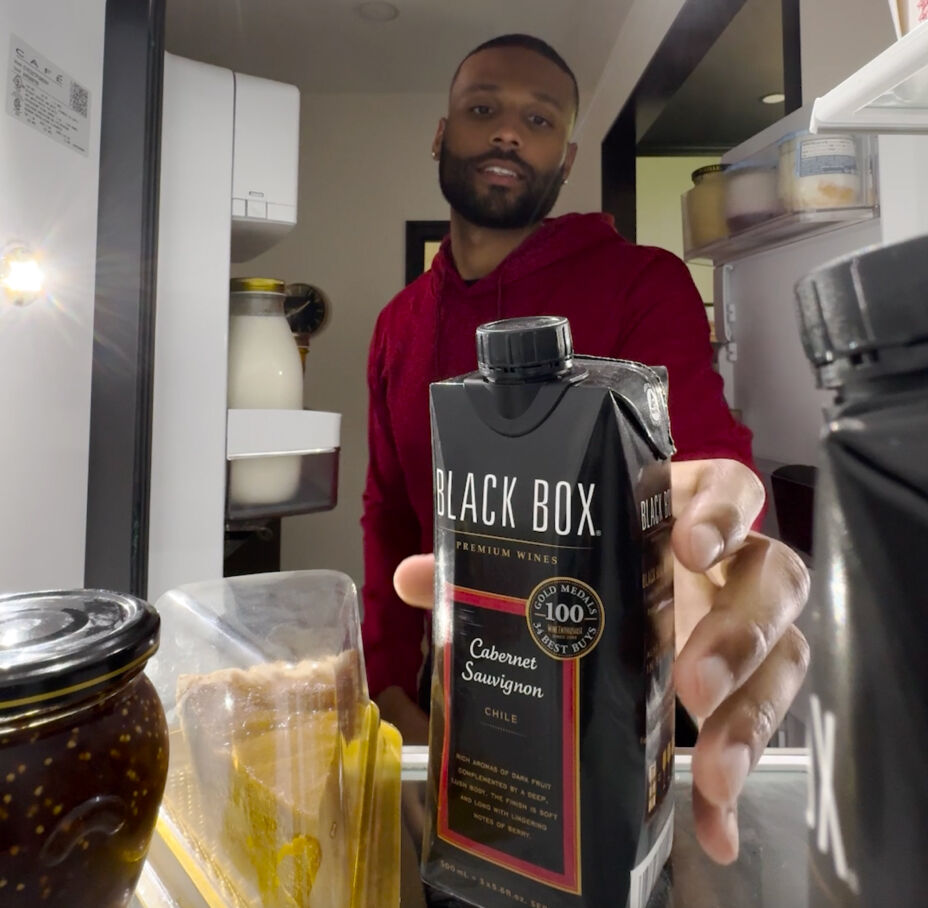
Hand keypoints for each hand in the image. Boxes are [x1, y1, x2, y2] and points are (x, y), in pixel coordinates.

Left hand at [393, 458, 809, 865]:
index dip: (722, 512)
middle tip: (692, 678)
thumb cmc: (590, 574)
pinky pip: (759, 734)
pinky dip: (739, 784)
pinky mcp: (746, 691)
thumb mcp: (549, 568)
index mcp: (682, 517)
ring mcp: (748, 628)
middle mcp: (729, 569)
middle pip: (773, 580)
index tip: (691, 547)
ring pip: (785, 657)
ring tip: (714, 767)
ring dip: (752, 714)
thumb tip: (416, 578)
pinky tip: (715, 825)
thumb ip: (490, 568)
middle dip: (740, 629)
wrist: (624, 616)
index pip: (729, 490)